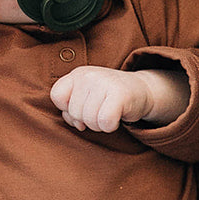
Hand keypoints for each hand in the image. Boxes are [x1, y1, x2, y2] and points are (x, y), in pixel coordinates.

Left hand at [50, 66, 189, 131]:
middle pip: (74, 113)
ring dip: (99, 124)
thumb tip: (76, 123)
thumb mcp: (86, 97)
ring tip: (109, 113)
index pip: (56, 96)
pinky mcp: (119, 94)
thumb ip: (71, 109)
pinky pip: (105, 122)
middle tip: (101, 110)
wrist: (142, 90)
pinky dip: (110, 126)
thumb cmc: (108, 97)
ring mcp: (104, 82)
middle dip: (87, 120)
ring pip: (89, 120)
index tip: (82, 108)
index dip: (67, 109)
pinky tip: (117, 116)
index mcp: (77, 74)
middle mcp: (89, 75)